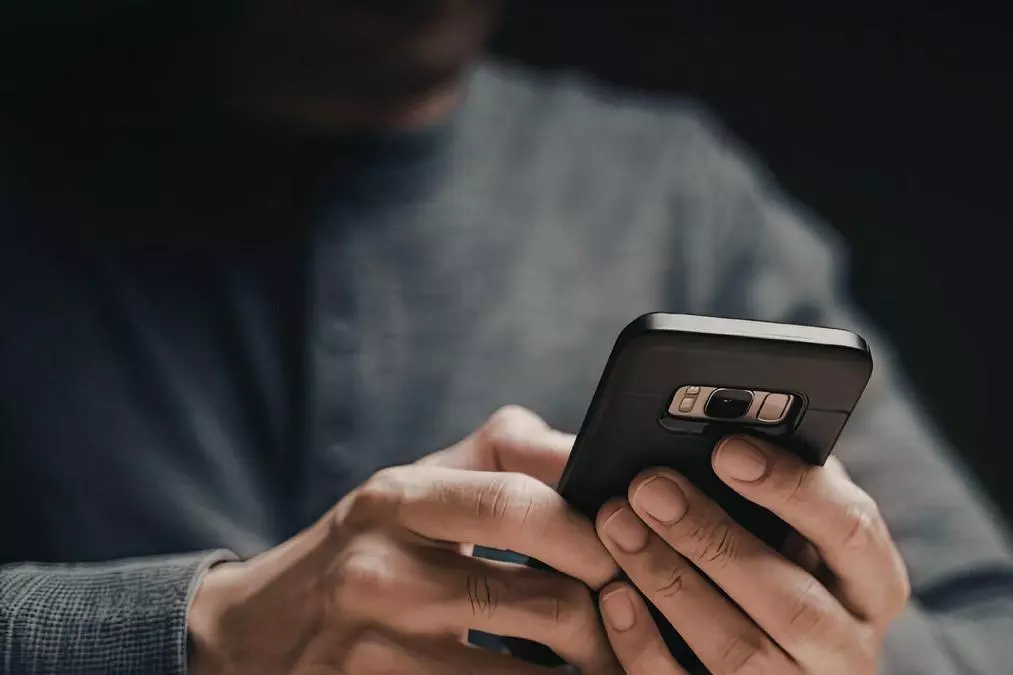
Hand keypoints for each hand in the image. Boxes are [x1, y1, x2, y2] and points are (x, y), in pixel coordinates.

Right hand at [188, 407, 621, 674]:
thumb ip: (506, 453)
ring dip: (589, 672)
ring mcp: (377, 657)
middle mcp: (381, 576)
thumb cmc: (361, 549)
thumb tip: (597, 450)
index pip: (521, 505)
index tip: (635, 549)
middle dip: (611, 618)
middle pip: (545, 603)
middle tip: (639, 619)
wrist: (247, 638)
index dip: (596, 532)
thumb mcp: (413, 484)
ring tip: (606, 660)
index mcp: (396, 501)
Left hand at [594, 436, 909, 673]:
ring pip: (738, 651)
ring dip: (670, 580)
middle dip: (712, 537)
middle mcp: (845, 650)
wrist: (766, 664)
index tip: (729, 448)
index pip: (853, 533)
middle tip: (649, 486)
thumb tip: (730, 433)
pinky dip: (644, 645)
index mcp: (870, 588)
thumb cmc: (771, 575)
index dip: (792, 489)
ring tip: (618, 524)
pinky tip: (613, 596)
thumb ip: (778, 492)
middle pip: (790, 601)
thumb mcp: (796, 536)